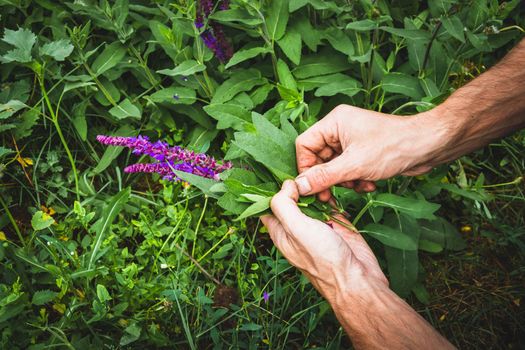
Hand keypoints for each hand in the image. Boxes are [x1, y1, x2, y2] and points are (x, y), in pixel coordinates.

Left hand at [261, 180, 387, 300]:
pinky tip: (330, 187)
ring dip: (314, 188)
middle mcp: (297, 228)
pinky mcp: (335, 224)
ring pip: (310, 199)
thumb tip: (285, 185)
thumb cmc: (324, 259)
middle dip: (295, 185)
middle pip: (290, 199)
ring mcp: (316, 226)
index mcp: (281, 232)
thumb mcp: (296, 229)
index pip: (267, 206)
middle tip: (303, 174)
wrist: (357, 278)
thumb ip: (285, 205)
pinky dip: (330, 195)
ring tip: (318, 180)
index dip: (270, 189)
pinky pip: (329, 204)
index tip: (278, 172)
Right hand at [294, 105, 444, 199]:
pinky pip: (348, 169)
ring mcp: (352, 140)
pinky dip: (355, 180)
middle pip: (318, 158)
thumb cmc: (393, 147)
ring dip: (344, 181)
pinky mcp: (363, 152)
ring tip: (358, 185)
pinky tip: (369, 184)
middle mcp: (340, 129)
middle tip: (330, 196)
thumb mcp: (354, 165)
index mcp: (334, 122)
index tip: (312, 187)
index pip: (304, 145)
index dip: (306, 167)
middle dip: (328, 178)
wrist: (428, 146)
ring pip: (333, 167)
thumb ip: (323, 177)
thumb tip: (298, 187)